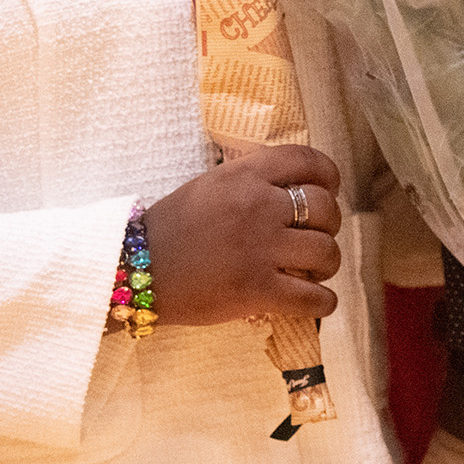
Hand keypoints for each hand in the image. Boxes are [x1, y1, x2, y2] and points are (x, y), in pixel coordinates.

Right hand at [139, 144, 342, 325]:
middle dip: (328, 224)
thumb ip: (250, 181)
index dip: (328, 175)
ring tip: (313, 270)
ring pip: (326, 252)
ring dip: (327, 264)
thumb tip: (293, 187)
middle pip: (325, 208)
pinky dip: (323, 302)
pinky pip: (312, 298)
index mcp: (245, 175)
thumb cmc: (170, 228)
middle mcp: (258, 206)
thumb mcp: (210, 185)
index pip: (307, 161)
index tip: (329, 189)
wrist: (134, 270)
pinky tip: (317, 301)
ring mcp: (259, 249)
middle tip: (316, 236)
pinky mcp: (257, 290)